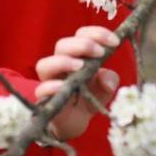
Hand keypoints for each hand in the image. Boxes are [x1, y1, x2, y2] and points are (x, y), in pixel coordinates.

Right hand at [35, 25, 119, 140]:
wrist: (78, 122)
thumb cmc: (91, 96)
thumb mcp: (106, 88)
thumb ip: (110, 80)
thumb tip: (105, 79)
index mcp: (76, 54)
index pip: (81, 34)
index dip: (98, 34)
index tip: (115, 42)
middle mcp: (61, 63)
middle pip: (62, 45)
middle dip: (82, 44)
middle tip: (100, 53)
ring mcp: (51, 80)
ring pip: (45, 64)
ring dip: (63, 61)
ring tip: (80, 66)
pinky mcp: (45, 99)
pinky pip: (41, 90)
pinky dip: (51, 87)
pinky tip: (63, 86)